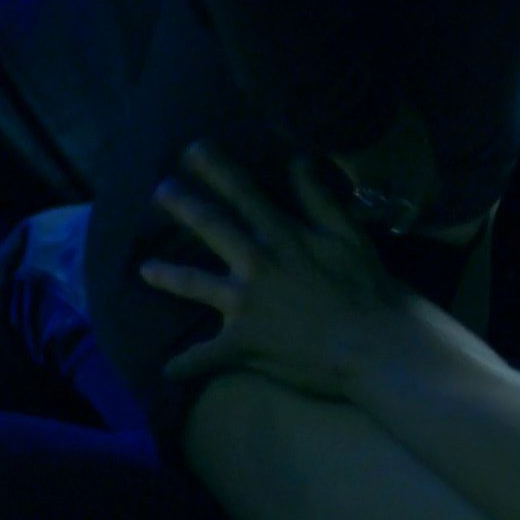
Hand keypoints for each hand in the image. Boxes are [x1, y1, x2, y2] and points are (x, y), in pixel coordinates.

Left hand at [141, 142, 436, 397]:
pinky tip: (169, 371)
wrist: (373, 342)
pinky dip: (186, 364)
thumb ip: (321, 198)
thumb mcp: (351, 235)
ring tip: (146, 270)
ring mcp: (245, 304)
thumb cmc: (368, 288)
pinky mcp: (243, 342)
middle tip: (159, 190)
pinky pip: (206, 355)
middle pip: (212, 228)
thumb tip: (300, 159)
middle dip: (183, 206)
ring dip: (168, 276)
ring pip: (195, 284)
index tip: (192, 149)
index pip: (244, 194)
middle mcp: (256, 264)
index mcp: (283, 237)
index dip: (217, 170)